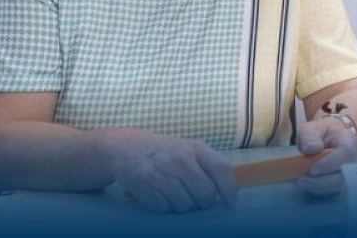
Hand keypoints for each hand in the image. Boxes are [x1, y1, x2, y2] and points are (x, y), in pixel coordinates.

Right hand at [107, 130, 236, 212]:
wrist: (126, 148)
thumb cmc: (165, 152)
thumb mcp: (188, 150)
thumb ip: (208, 166)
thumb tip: (230, 191)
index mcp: (196, 148)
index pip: (221, 169)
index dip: (229, 189)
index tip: (229, 203)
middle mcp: (181, 159)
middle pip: (205, 193)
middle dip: (203, 202)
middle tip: (197, 199)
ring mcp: (162, 172)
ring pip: (185, 205)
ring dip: (184, 206)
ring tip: (176, 194)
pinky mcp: (146, 185)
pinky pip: (166, 208)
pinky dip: (166, 207)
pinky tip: (161, 195)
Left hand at [294, 116, 356, 196]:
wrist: (335, 139)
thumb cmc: (324, 133)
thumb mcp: (314, 128)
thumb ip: (310, 135)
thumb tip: (312, 149)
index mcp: (349, 144)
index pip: (345, 155)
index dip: (329, 164)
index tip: (312, 170)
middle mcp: (354, 162)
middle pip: (343, 176)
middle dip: (320, 182)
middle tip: (301, 181)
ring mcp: (350, 174)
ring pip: (337, 187)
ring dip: (317, 188)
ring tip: (300, 183)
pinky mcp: (342, 183)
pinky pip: (332, 191)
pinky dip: (318, 190)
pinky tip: (306, 185)